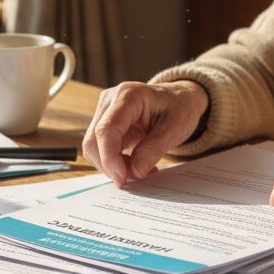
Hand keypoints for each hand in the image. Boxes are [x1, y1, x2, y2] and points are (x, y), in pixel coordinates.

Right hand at [82, 80, 209, 186]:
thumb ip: (153, 150)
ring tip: (139, 170)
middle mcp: (111, 99)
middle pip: (94, 140)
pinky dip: (114, 160)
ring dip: (112, 165)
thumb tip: (135, 172)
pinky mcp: (105, 120)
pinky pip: (100, 146)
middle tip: (136, 178)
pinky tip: (133, 163)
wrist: (179, 99)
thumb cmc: (180, 109)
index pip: (107, 130)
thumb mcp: (175, 130)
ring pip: (93, 146)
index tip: (122, 179)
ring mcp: (105, 109)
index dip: (110, 158)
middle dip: (111, 165)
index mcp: (129, 95)